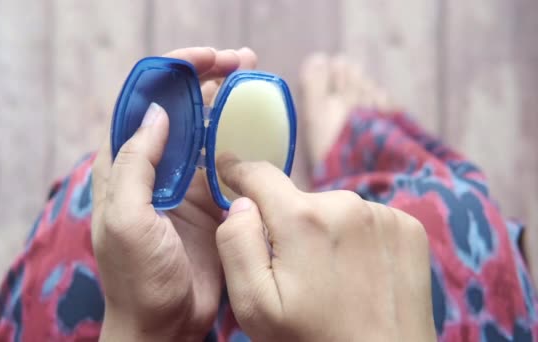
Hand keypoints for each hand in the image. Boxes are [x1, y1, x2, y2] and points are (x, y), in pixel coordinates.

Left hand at [91, 47, 256, 340]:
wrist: (166, 325)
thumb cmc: (137, 279)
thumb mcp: (126, 220)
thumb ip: (137, 165)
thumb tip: (158, 113)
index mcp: (125, 167)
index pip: (144, 105)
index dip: (172, 75)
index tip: (203, 60)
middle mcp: (156, 169)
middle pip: (181, 111)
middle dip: (206, 80)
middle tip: (239, 61)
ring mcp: (186, 184)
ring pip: (207, 131)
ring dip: (228, 102)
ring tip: (254, 78)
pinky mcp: (212, 202)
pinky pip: (230, 161)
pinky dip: (244, 139)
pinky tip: (261, 124)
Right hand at [215, 156, 436, 340]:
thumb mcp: (255, 306)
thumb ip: (237, 244)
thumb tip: (241, 203)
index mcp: (303, 219)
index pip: (259, 174)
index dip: (237, 171)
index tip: (227, 169)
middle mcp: (347, 204)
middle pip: (298, 200)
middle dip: (286, 225)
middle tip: (293, 273)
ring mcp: (384, 214)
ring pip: (333, 211)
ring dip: (323, 234)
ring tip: (330, 281)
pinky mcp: (409, 228)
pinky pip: (366, 220)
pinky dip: (355, 240)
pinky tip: (359, 276)